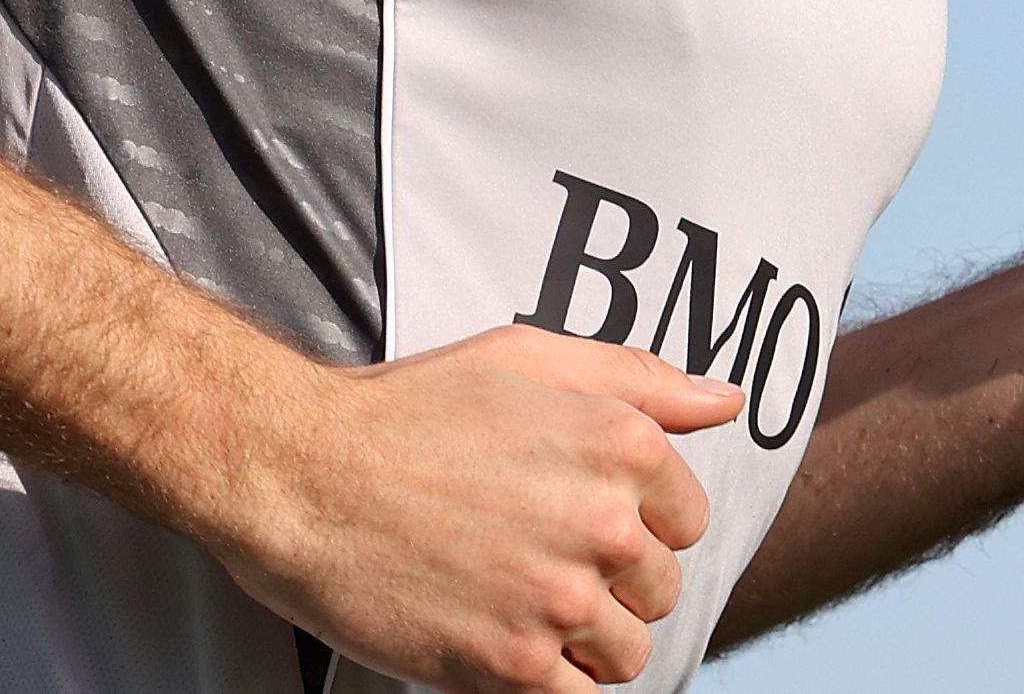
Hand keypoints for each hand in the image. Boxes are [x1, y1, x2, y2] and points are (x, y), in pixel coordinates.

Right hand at [206, 324, 742, 693]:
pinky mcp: (515, 663)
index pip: (687, 520)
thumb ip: (637, 379)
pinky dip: (550, 681)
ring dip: (584, 641)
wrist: (300, 475)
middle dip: (611, 584)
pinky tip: (504, 642)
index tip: (577, 521)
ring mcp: (562, 598)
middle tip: (535, 561)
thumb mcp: (527, 360)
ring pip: (629, 652)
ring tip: (519, 603)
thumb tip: (723, 400)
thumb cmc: (405, 414)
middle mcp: (606, 522)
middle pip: (661, 589)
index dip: (635, 525)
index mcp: (621, 444)